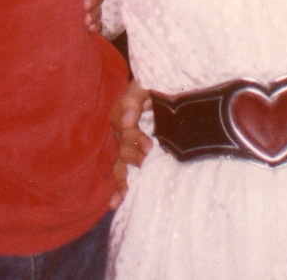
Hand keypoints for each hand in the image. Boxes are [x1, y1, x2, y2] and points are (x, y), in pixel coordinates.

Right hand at [107, 81, 152, 207]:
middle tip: (148, 161)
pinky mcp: (135, 153)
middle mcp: (123, 127)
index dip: (134, 138)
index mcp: (125, 109)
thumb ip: (134, 97)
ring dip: (123, 177)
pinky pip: (122, 171)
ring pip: (120, 162)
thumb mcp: (147, 83)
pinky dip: (118, 188)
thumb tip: (126, 122)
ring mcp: (127, 141)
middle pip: (121, 145)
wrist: (172, 87)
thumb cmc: (160, 83)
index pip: (122, 126)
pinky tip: (115, 203)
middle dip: (133, 156)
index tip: (150, 146)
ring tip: (128, 192)